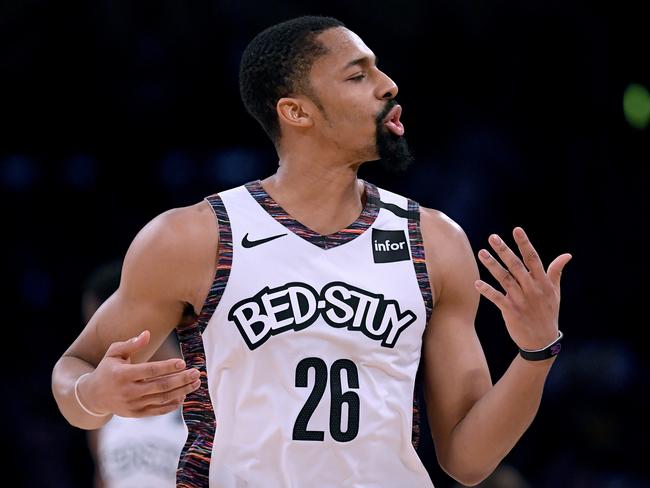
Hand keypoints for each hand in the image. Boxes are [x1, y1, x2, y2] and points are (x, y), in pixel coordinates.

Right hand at [77, 330, 200, 416]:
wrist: (93, 396)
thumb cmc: (107, 369)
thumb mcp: (114, 353)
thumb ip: (131, 344)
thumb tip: (147, 333)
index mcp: (122, 375)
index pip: (149, 371)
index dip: (167, 367)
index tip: (183, 363)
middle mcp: (128, 391)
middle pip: (160, 386)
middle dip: (181, 380)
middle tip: (197, 373)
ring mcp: (133, 405)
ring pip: (162, 399)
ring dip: (182, 391)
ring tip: (195, 383)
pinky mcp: (136, 414)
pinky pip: (158, 410)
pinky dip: (172, 404)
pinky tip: (184, 396)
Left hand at [474, 227, 571, 349]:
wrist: (542, 341)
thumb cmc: (548, 313)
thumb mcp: (555, 292)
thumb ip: (556, 272)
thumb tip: (567, 255)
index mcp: (543, 283)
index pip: (533, 259)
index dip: (525, 244)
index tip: (517, 230)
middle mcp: (532, 289)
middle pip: (516, 266)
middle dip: (504, 250)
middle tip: (492, 237)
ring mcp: (521, 300)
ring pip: (505, 279)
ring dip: (492, 265)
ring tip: (481, 252)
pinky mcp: (511, 311)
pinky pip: (497, 298)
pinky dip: (487, 291)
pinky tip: (476, 283)